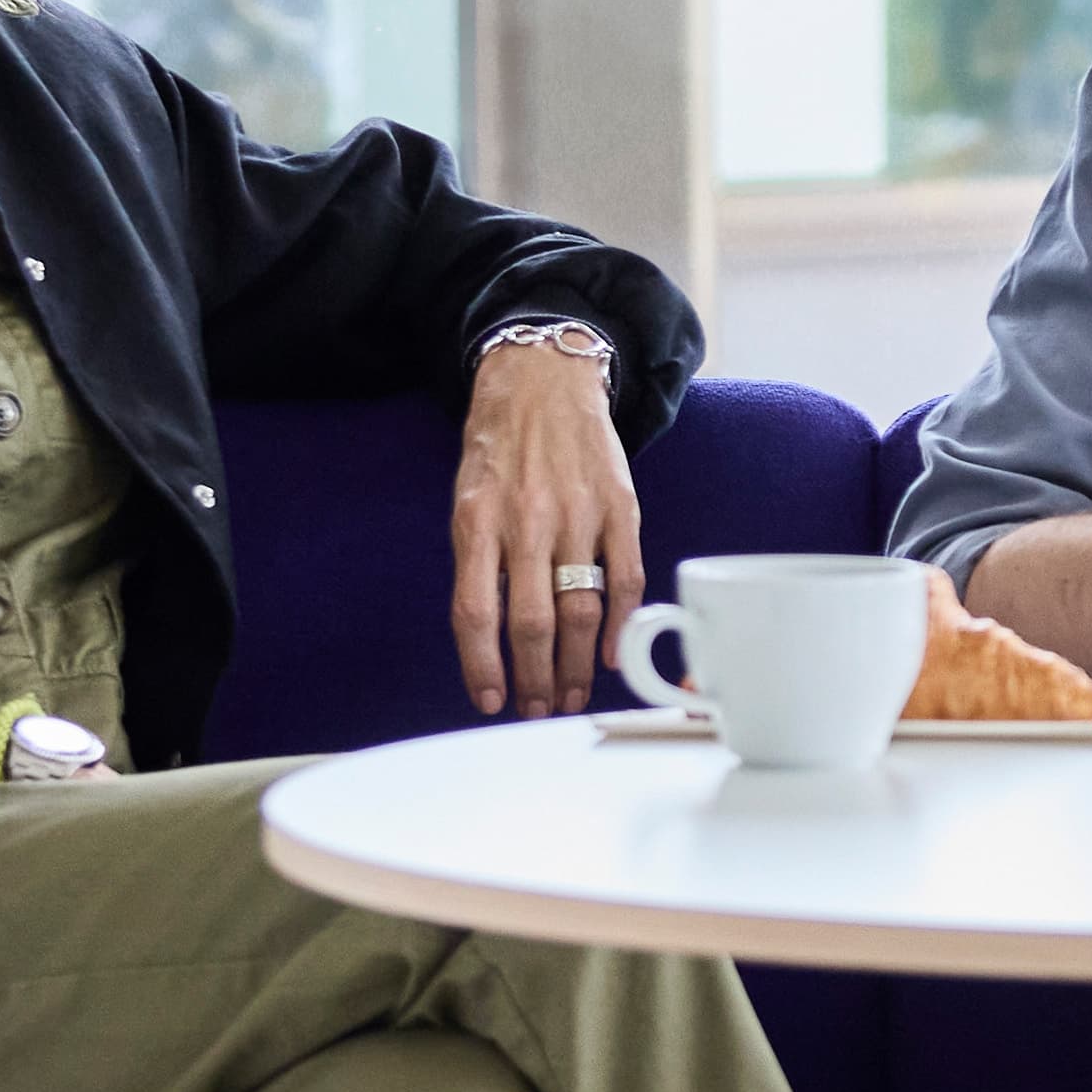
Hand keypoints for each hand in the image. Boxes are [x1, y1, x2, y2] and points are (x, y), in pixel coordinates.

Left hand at [450, 331, 640, 715]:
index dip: (482, 665)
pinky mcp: (618, 507)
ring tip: (570, 695)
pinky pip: (623, 577)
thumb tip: (491, 637)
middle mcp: (527, 521)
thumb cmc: (500, 449)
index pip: (476, 612)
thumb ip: (478, 563)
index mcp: (477, 521)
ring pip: (579, 610)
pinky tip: (609, 654)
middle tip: (537, 710)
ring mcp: (577, 514)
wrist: (543, 381)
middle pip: (532, 622)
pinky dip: (618, 624)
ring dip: (574, 664)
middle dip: (535, 678)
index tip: (490, 701)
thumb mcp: (467, 501)